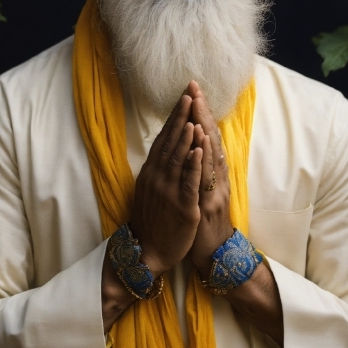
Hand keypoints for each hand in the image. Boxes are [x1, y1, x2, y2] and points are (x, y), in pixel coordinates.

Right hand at [131, 90, 202, 276]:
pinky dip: (193, 164)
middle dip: (181, 118)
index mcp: (152, 172)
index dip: (174, 118)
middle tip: (189, 95)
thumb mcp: (150, 189)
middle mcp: (158, 178)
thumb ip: (157, 168)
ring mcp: (169, 191)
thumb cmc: (153, 220)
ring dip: (186, 136)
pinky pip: (188, 182)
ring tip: (193, 115)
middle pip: (171, 142)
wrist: (149, 252)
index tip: (182, 97)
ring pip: (179, 159)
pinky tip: (198, 149)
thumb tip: (164, 145)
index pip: (164, 138)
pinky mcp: (183, 206)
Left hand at [188, 82, 232, 276]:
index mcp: (213, 174)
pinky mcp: (210, 204)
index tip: (192, 92)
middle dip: (201, 114)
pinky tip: (202, 141)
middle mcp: (217, 178)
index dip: (200, 115)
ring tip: (197, 106)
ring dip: (204, 128)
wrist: (213, 255)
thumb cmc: (205, 224)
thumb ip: (201, 170)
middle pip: (210, 140)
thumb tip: (195, 147)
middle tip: (194, 89)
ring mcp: (215, 190)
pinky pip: (206, 177)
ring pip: (210, 155)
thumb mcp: (202, 193)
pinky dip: (205, 158)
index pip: (207, 137)